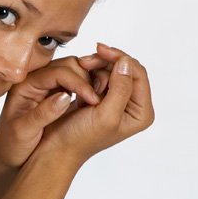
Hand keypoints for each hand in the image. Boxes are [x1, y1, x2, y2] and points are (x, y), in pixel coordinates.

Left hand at [0, 50, 109, 168]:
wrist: (7, 156)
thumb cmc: (10, 145)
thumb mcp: (23, 131)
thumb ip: (42, 114)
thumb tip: (65, 96)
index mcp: (24, 85)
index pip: (57, 72)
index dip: (78, 83)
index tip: (94, 100)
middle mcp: (34, 81)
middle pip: (68, 66)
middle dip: (86, 78)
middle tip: (99, 99)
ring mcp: (45, 86)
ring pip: (74, 72)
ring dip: (89, 82)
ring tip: (98, 101)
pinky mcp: (53, 94)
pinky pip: (74, 83)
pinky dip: (86, 89)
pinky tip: (92, 103)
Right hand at [38, 44, 153, 165]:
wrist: (56, 148)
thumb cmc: (80, 138)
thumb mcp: (106, 115)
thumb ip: (121, 89)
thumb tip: (125, 62)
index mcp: (140, 112)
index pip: (138, 74)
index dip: (120, 59)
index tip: (99, 50)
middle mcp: (132, 105)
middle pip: (127, 70)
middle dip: (107, 62)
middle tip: (86, 59)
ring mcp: (117, 101)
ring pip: (113, 70)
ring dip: (97, 67)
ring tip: (81, 69)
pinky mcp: (102, 98)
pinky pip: (101, 76)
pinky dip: (91, 73)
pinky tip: (80, 75)